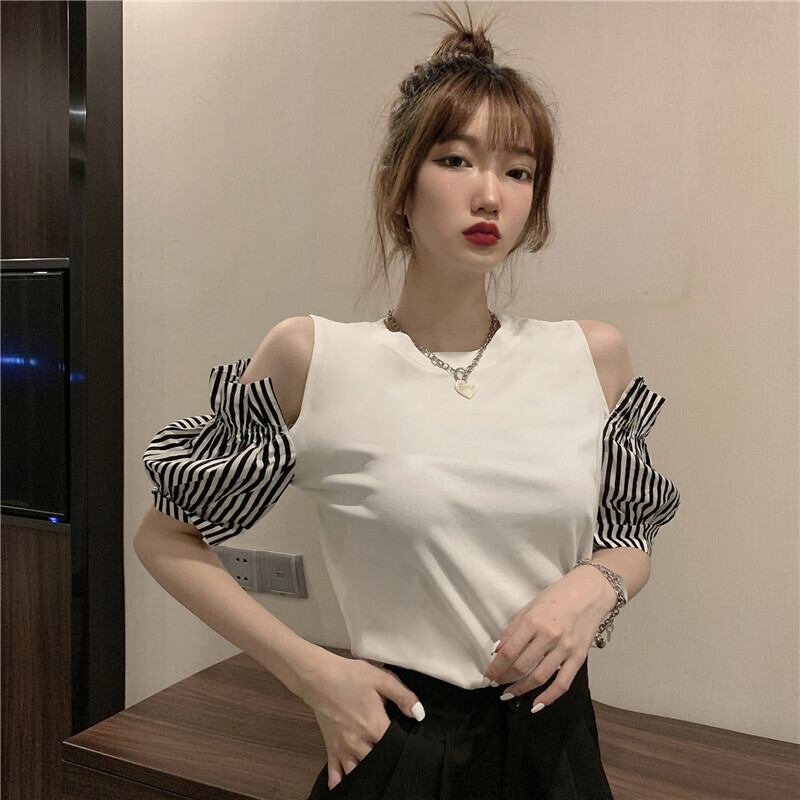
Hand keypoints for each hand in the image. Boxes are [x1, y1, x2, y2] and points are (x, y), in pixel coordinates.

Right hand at [296, 650, 424, 790]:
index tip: (407, 741)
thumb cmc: (350, 676)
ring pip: (358, 770)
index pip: (394, 745)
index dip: (402, 744)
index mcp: (375, 725)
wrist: (318, 677)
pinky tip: (343, 786)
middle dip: (385, 758)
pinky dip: (339, 781)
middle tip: (391, 754)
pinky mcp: (331, 747)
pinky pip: (335, 772)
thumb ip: (403, 696)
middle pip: (378, 760)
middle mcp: (359, 742)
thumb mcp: (381, 679)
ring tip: (375, 770)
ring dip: (366, 770)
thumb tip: (419, 714)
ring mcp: (344, 747)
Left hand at [482, 568, 615, 710]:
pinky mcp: (579, 657)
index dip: (496, 667)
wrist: (590, 592)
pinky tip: (536, 705)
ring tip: (509, 693)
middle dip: (505, 678)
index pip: (509, 651)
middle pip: (521, 666)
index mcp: (533, 621)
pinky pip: (562, 683)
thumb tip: (498, 650)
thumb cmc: (558, 596)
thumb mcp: (530, 606)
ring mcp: (565, 648)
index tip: (488, 674)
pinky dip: (549, 697)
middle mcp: (549, 636)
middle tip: (496, 683)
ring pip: (539, 677)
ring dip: (521, 689)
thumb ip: (514, 628)